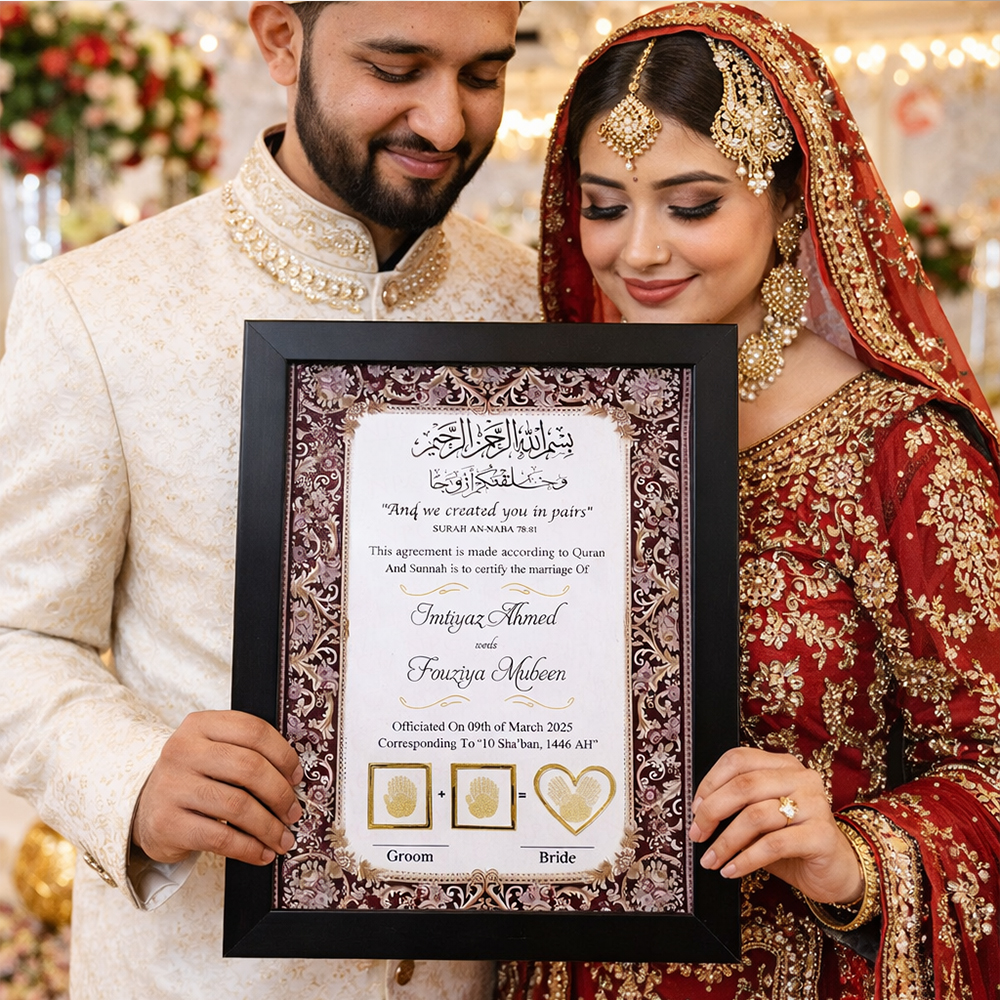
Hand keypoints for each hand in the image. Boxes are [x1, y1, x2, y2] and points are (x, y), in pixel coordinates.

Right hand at [133, 710, 303, 865]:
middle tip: (294, 812)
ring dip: (269, 827)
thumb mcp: (214, 751)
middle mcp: (183, 751)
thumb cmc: (195, 777)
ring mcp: (172, 787)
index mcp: (200, 725)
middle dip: (280, 794)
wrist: (147, 809)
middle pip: (249, 768)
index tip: (296, 777)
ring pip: (237, 806)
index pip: (253, 731)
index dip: (283, 755)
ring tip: (283, 838)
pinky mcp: (167, 823)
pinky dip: (248, 848)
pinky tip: (261, 853)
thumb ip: (247, 752)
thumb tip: (293, 779)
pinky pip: (220, 837)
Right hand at [465, 776, 498, 818]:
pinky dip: (494, 787)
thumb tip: (467, 795)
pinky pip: (495, 791)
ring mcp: (490, 797)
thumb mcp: (472, 808)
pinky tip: (494, 784)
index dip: (476, 783)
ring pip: (489, 787)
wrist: (488, 818)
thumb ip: (469, 801)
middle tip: (481, 777)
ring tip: (487, 779)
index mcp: (478, 798)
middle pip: (483, 786)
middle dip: (482, 781)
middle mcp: (484, 796)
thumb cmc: (479, 812)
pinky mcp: (495, 799)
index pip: (476, 788)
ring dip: (488, 782)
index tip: (475, 779)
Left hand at [689, 747, 862, 903]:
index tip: (695, 808)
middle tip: (697, 834)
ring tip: (711, 860)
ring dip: (726, 841)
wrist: (835, 872)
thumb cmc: (791, 842)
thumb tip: (698, 814)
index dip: (710, 782)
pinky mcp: (822, 835)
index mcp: (783, 765)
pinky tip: (731, 870)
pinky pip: (773, 844)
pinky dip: (745, 859)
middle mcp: (801, 778)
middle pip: (744, 785)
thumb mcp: (760, 819)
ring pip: (755, 815)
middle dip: (712, 812)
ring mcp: (815, 805)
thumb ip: (736, 808)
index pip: (738, 759)